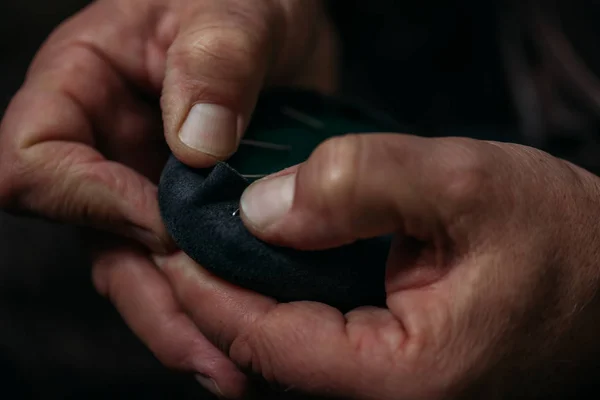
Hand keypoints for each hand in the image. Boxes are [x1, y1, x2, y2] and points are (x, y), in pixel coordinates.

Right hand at [0, 0, 335, 395]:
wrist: (280, 22)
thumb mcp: (236, 13)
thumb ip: (214, 65)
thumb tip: (197, 146)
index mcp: (81, 85)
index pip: (37, 162)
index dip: (92, 202)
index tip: (168, 224)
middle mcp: (101, 146)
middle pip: (92, 238)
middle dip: (151, 296)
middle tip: (213, 351)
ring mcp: (141, 184)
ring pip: (139, 269)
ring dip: (182, 320)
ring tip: (231, 369)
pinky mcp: (185, 210)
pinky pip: (181, 268)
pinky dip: (209, 305)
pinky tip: (240, 337)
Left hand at [157, 133, 599, 398]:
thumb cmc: (560, 238)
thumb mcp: (464, 186)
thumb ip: (358, 186)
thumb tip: (260, 210)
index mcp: (404, 379)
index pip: (268, 344)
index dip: (209, 288)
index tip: (174, 237)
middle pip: (266, 356)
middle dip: (215, 295)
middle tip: (183, 236)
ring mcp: (388, 389)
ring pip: (286, 351)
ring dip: (245, 296)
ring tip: (213, 242)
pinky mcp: (393, 368)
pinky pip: (316, 341)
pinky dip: (282, 299)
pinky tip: (273, 257)